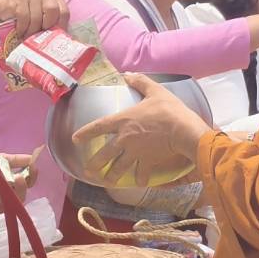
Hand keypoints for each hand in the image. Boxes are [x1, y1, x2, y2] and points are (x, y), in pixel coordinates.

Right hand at [0, 0, 68, 39]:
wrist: (4, 8)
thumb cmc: (28, 15)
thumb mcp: (43, 17)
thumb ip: (53, 24)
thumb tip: (61, 43)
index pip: (64, 12)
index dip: (60, 26)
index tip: (53, 37)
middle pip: (52, 11)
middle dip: (46, 26)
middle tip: (39, 36)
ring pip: (37, 17)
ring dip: (32, 31)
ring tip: (28, 38)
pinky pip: (24, 17)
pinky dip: (22, 28)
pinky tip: (20, 32)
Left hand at [0, 150, 40, 205]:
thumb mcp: (3, 159)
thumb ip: (17, 160)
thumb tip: (32, 158)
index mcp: (15, 184)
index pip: (28, 184)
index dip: (33, 176)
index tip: (33, 166)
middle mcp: (8, 195)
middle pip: (20, 197)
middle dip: (21, 188)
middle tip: (19, 177)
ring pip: (5, 198)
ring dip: (4, 186)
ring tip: (0, 174)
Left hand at [71, 74, 207, 185]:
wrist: (183, 130)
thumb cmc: (168, 110)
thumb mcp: (155, 91)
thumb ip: (140, 82)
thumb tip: (128, 74)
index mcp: (123, 121)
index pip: (99, 126)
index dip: (85, 133)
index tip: (75, 139)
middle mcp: (125, 139)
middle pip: (105, 154)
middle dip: (95, 163)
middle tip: (88, 171)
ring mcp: (135, 152)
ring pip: (119, 167)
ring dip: (112, 176)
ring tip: (107, 182)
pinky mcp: (148, 161)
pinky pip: (141, 173)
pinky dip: (140, 179)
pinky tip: (139, 183)